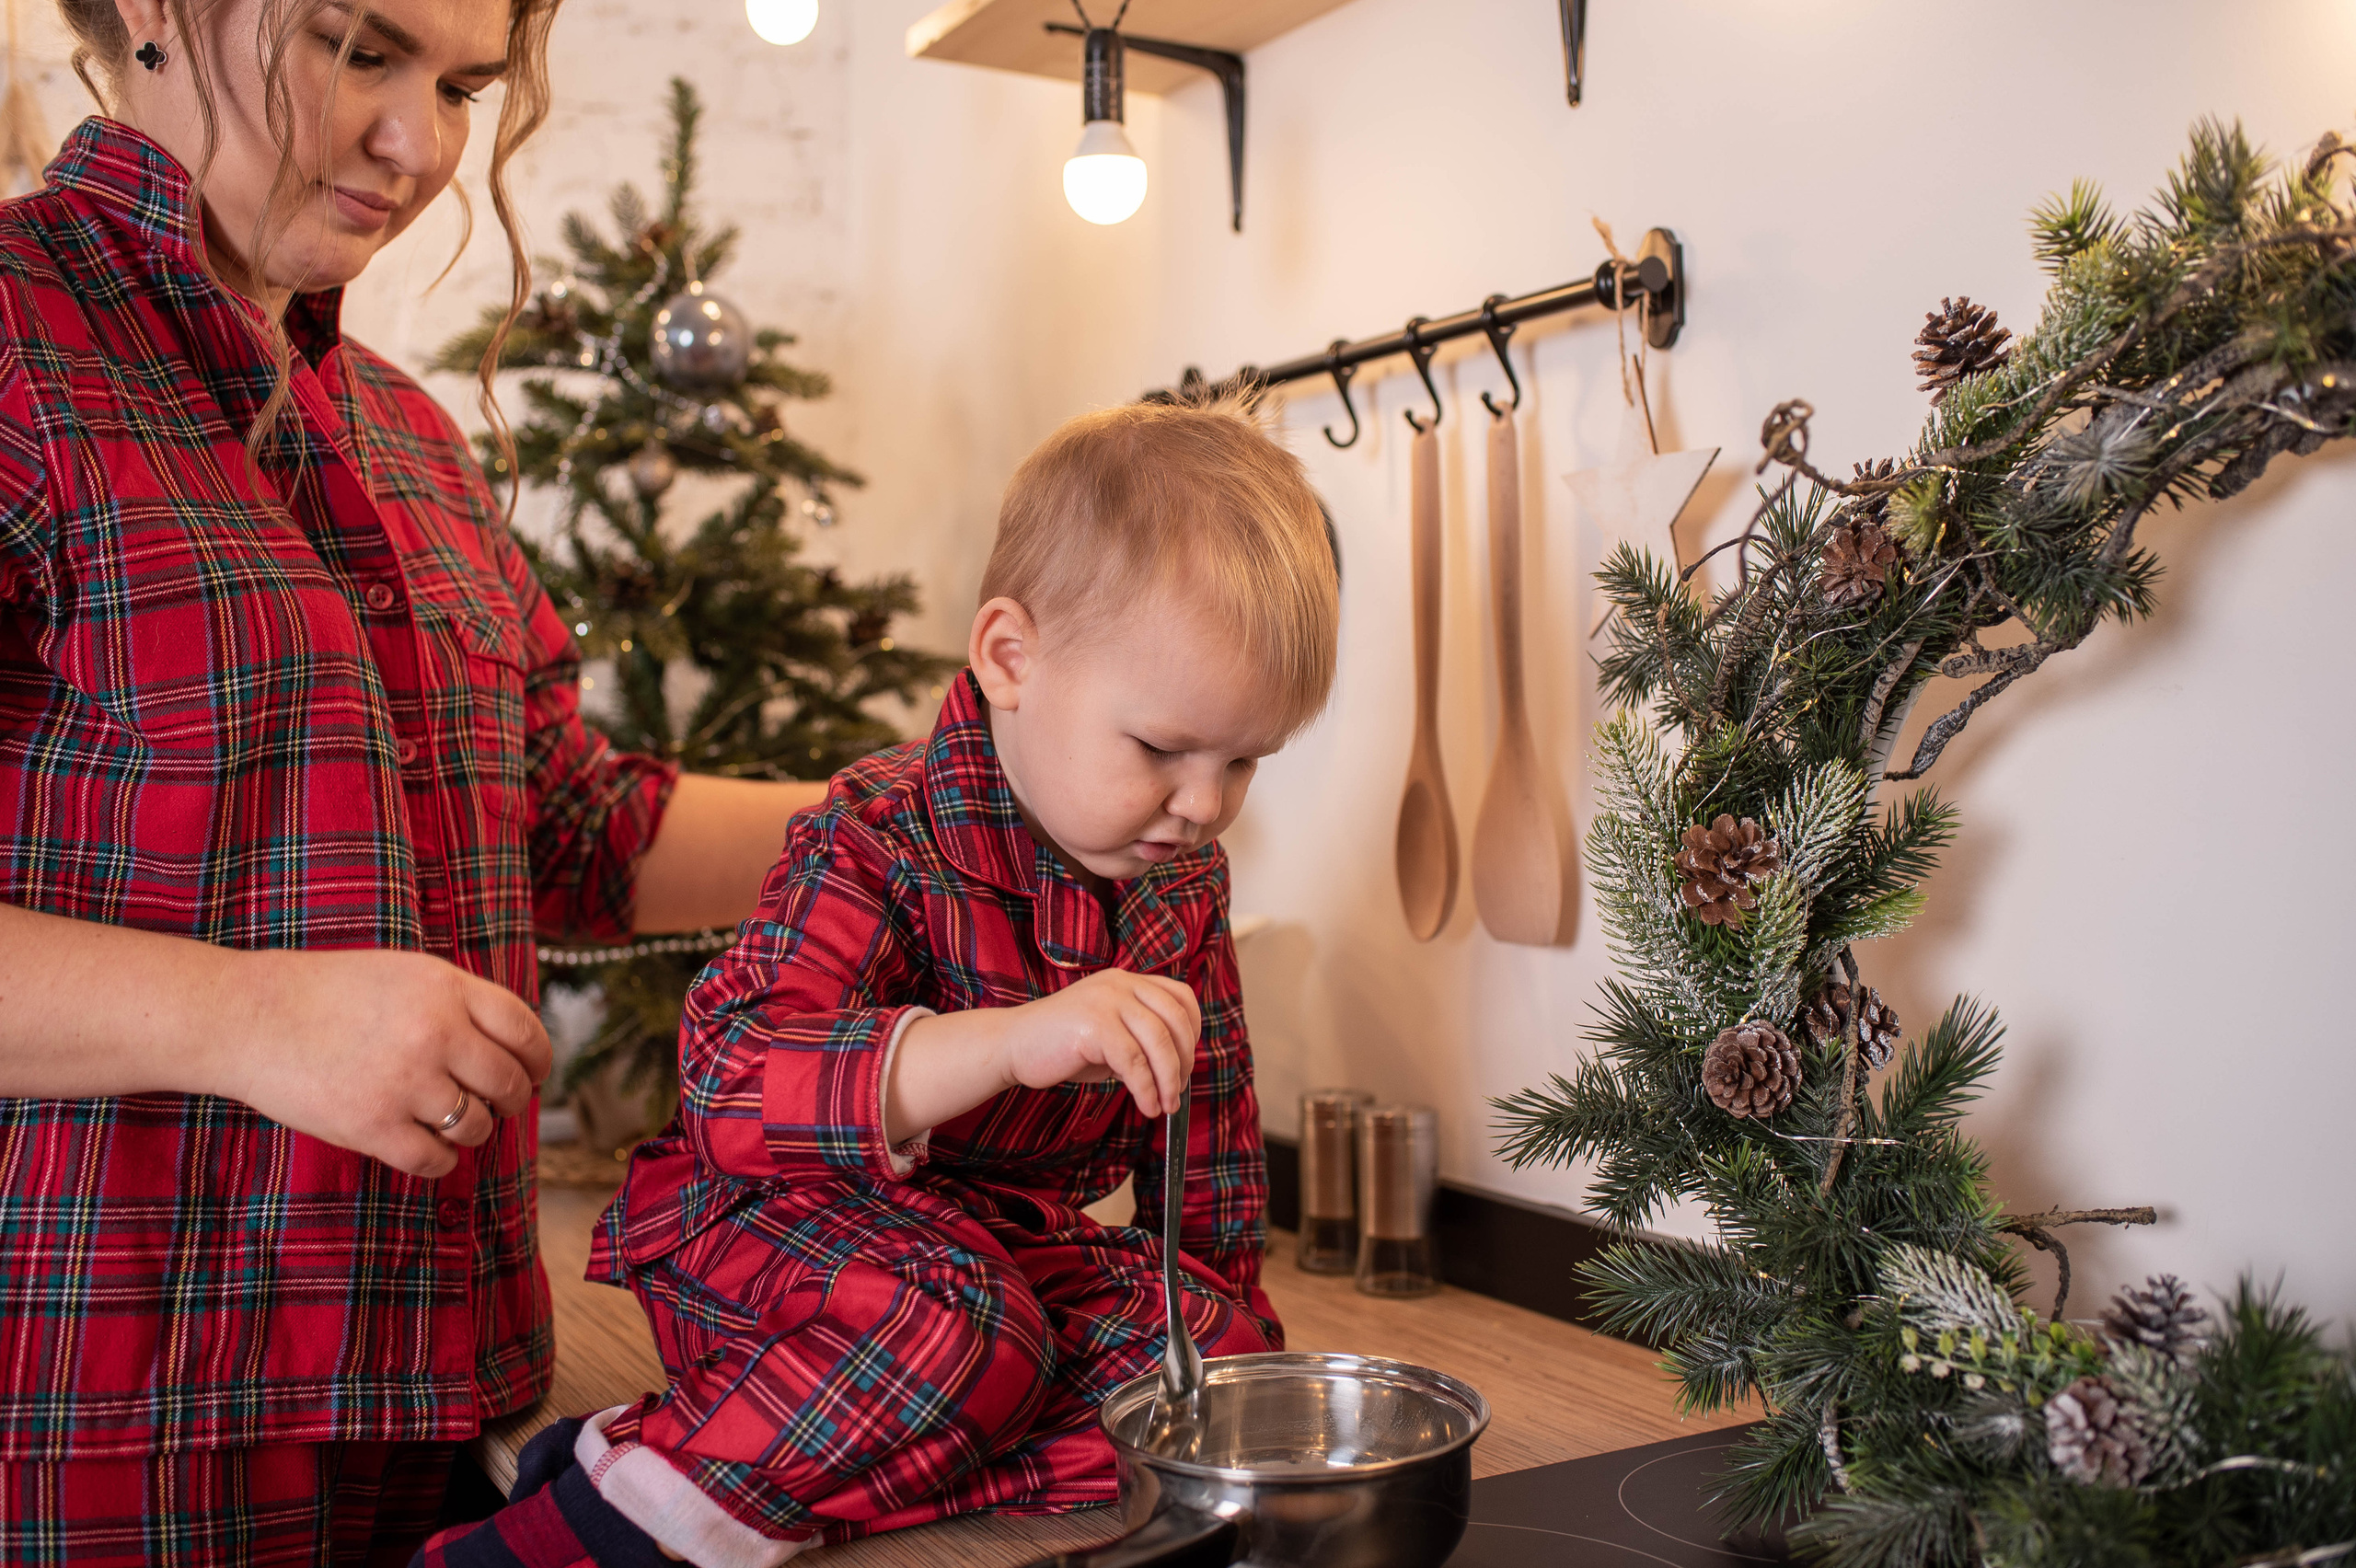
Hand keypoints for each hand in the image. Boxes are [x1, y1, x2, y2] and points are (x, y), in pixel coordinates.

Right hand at [214, 949, 552, 1178]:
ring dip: (473, 1130)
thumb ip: (461, 1004)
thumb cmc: (329, 994)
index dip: (539, 1060)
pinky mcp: (373, 1126)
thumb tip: (517, 1048)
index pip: (526, 1031)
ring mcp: (405, 1081)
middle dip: (512, 1100)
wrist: (250, 1018)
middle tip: (500, 1104)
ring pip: (477, 1126)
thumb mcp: (406, 974)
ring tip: (450, 1120)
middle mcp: (435, 1033)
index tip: (535, 1073)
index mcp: (447, 988)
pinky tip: (425, 1146)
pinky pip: (436, 1160)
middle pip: (509, 1083)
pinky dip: (440, 1159)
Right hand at [996, 968, 1200, 1119]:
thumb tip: (1179, 1068)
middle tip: (1177, 1092)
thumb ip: (1142, 1038)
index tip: (1186, 1061)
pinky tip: (1146, 1106)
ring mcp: (1107, 1001)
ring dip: (1169, 1081)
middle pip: (1175, 1021)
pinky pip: (1134, 1062)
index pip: (1181, 996)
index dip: (1193, 1031)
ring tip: (1166, 1106)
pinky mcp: (1094, 1025)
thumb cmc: (1062, 1044)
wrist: (1012, 1045)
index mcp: (1127, 981)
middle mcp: (1121, 984)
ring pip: (1159, 1042)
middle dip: (1183, 1062)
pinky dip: (1146, 1089)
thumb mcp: (1110, 1032)